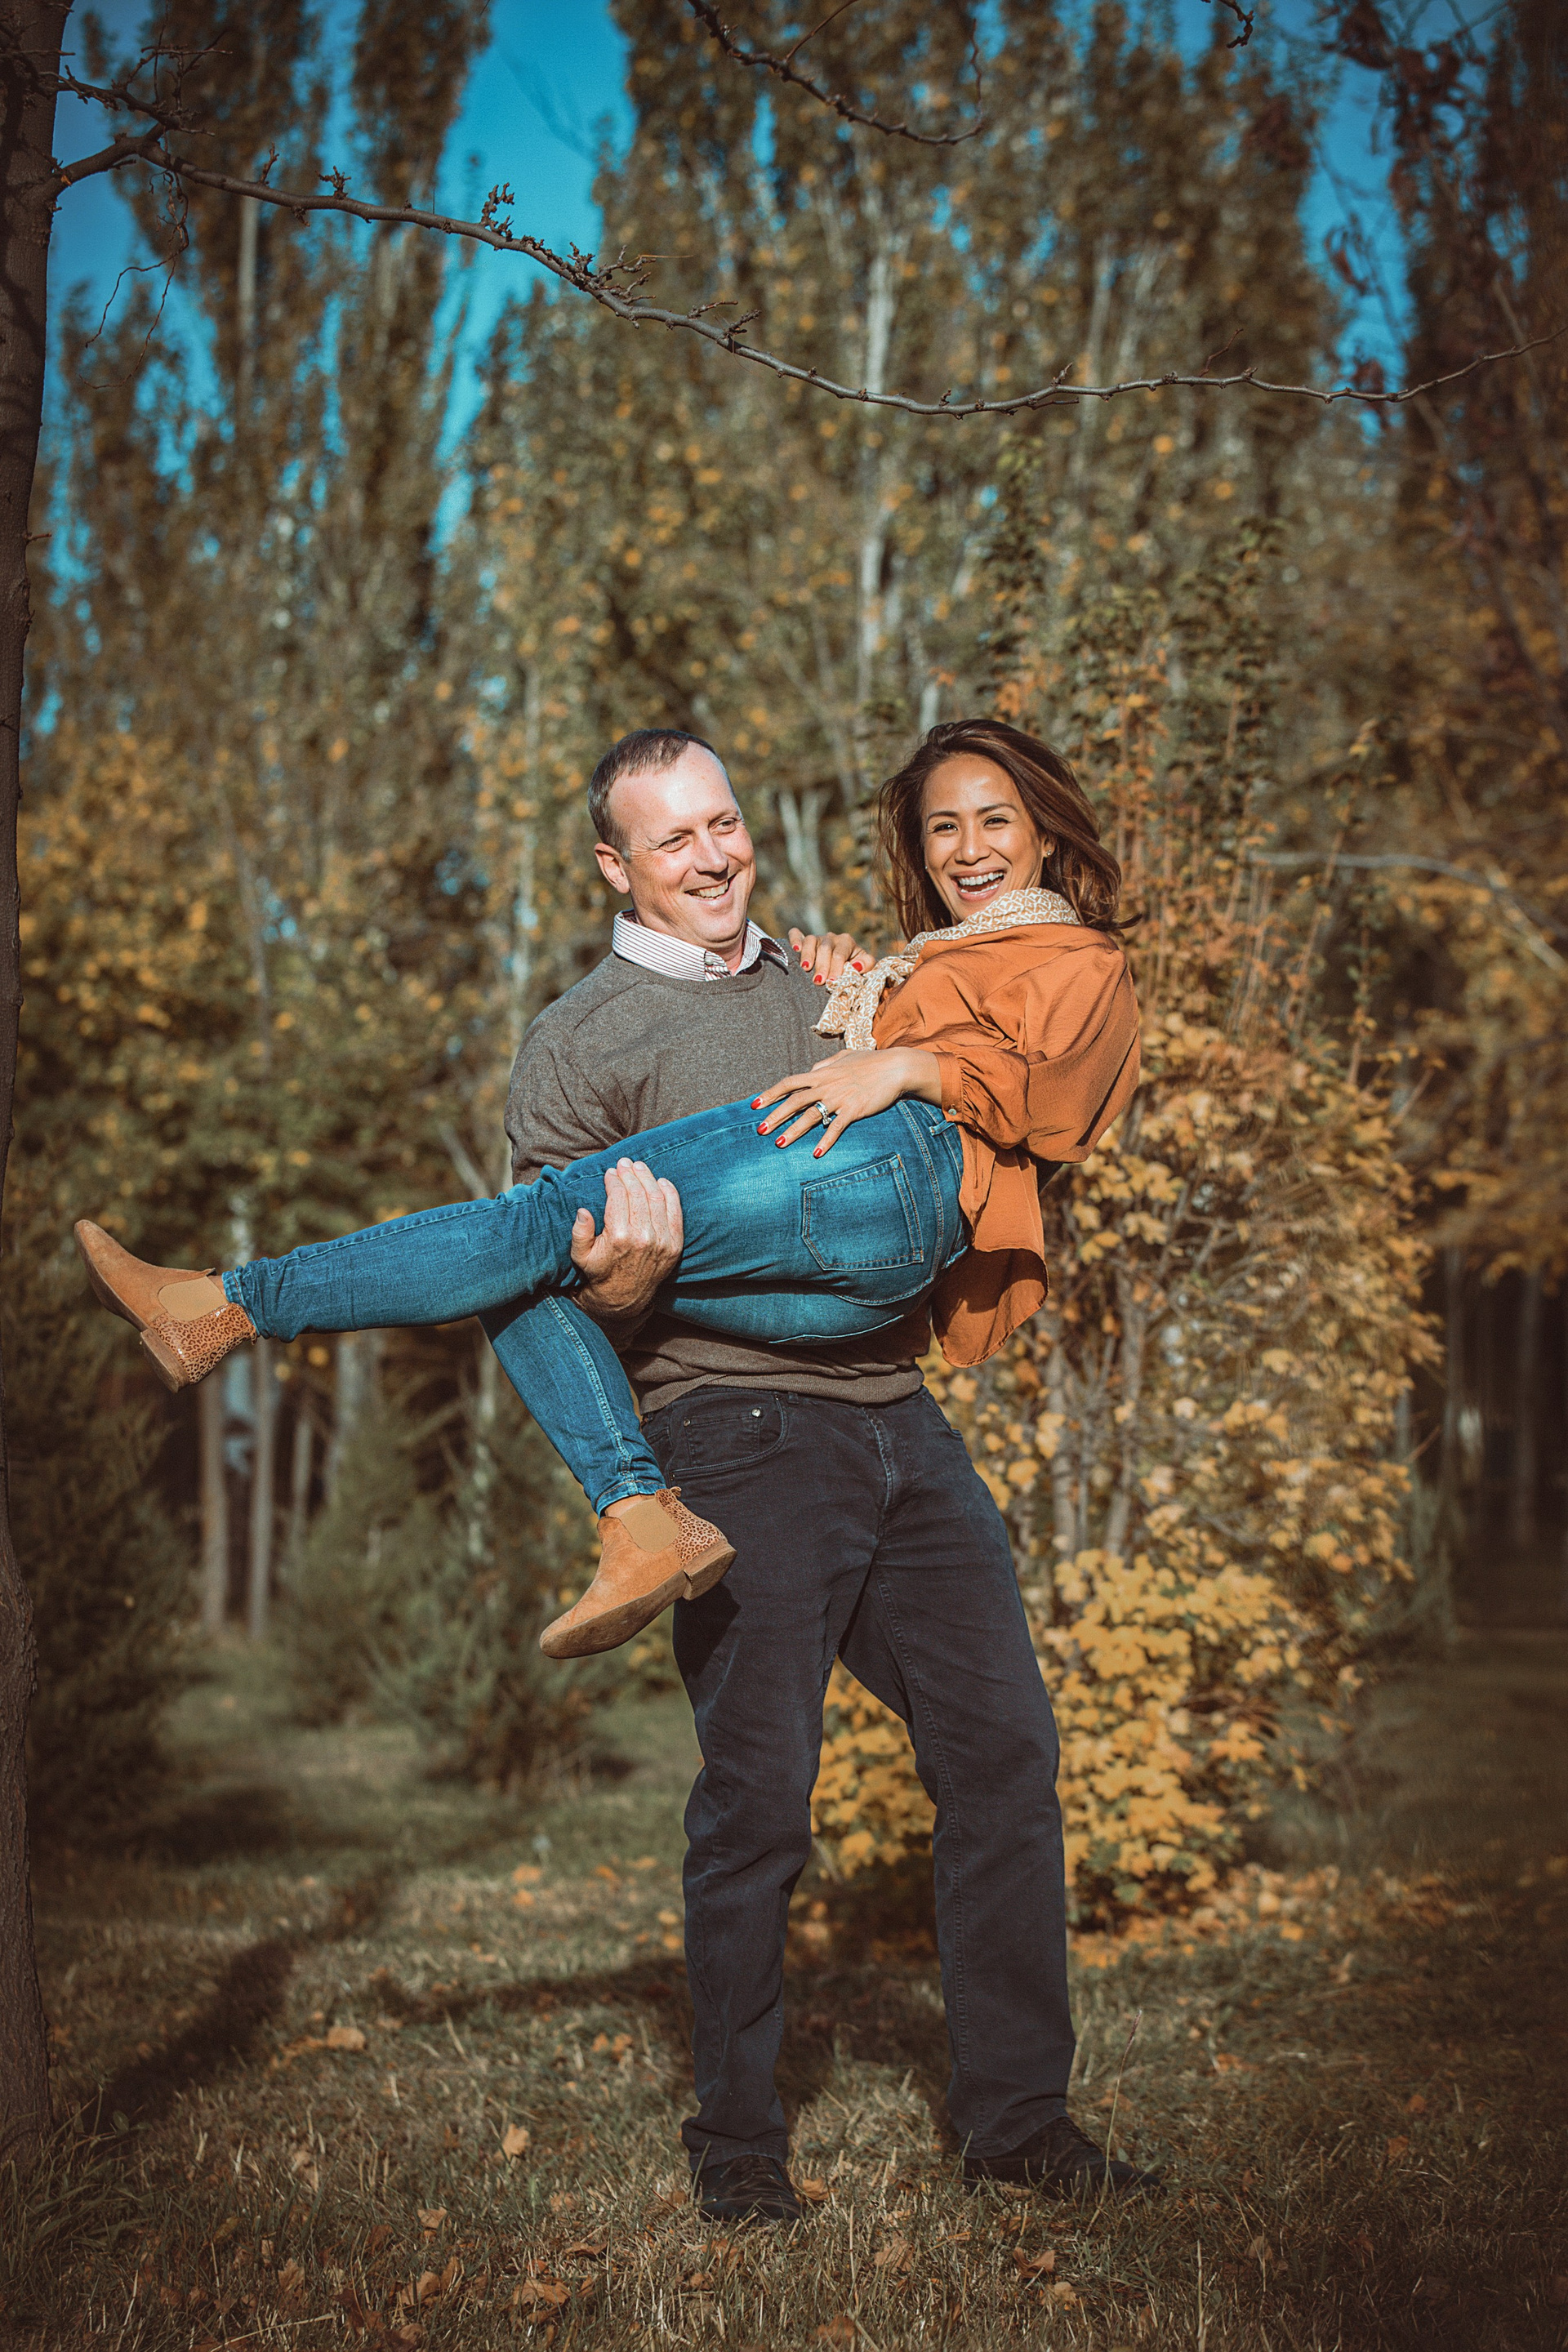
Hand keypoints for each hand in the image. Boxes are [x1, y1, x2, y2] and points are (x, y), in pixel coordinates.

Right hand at [570, 1159, 683, 1320]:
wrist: (625, 1297)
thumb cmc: (599, 1271)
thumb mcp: (580, 1256)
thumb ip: (579, 1233)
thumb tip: (582, 1211)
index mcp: (619, 1237)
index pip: (619, 1197)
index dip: (615, 1181)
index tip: (610, 1173)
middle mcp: (643, 1238)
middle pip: (639, 1194)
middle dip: (630, 1174)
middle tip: (624, 1163)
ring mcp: (662, 1241)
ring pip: (657, 1198)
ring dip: (648, 1178)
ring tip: (639, 1167)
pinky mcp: (675, 1244)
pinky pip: (675, 1211)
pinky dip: (670, 1193)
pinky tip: (661, 1181)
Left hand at [753, 1047, 942, 1154]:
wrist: (895, 1067)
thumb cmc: (871, 1061)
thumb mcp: (844, 1057)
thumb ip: (825, 1064)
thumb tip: (813, 1068)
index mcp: (821, 1073)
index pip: (789, 1083)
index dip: (770, 1093)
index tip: (754, 1104)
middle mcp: (826, 1085)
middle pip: (794, 1102)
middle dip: (775, 1116)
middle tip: (760, 1130)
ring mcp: (839, 1098)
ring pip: (810, 1116)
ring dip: (793, 1131)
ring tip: (779, 1144)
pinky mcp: (854, 1109)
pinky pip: (836, 1127)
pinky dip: (826, 1140)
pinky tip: (816, 1153)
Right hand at [787, 927, 870, 988]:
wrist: (844, 964)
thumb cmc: (854, 967)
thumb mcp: (865, 966)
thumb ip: (867, 964)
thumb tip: (857, 965)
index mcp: (846, 942)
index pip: (840, 954)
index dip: (836, 967)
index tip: (833, 981)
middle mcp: (831, 938)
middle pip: (825, 949)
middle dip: (822, 966)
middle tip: (819, 981)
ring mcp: (817, 938)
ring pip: (811, 941)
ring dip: (808, 955)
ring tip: (806, 968)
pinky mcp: (804, 940)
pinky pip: (796, 935)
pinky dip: (794, 940)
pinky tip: (794, 949)